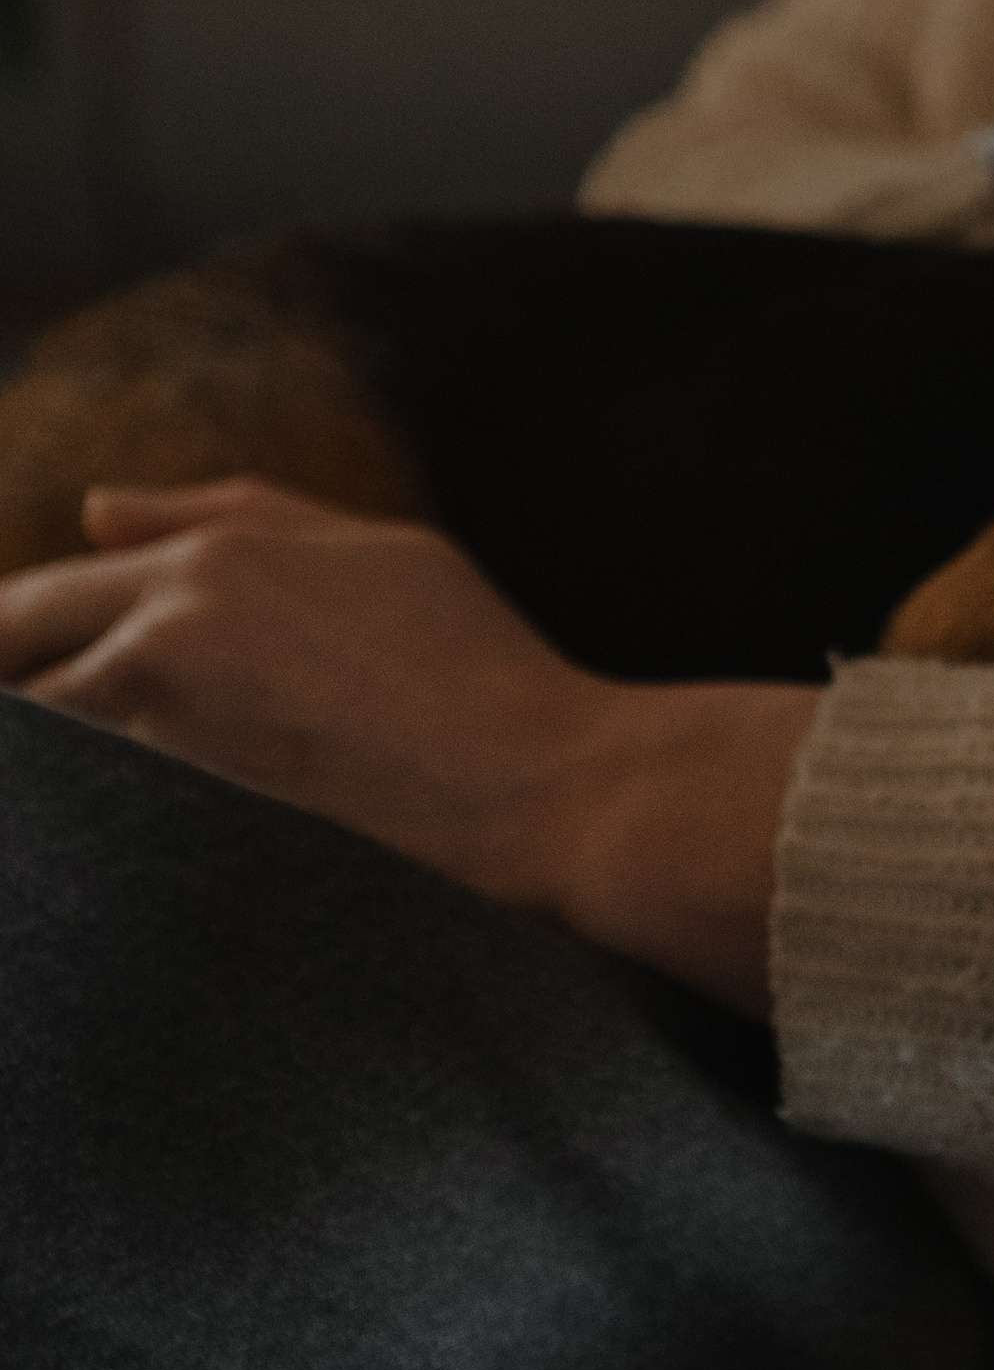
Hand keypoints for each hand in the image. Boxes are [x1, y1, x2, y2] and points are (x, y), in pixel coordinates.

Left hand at [0, 479, 815, 1012]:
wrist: (562, 795)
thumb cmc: (494, 675)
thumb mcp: (384, 555)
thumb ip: (235, 516)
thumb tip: (94, 507)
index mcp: (210, 559)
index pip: (35, 601)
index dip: (16, 652)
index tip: (33, 691)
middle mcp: (168, 631)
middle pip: (9, 661)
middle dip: (18, 705)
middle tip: (70, 762)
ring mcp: (170, 735)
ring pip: (42, 757)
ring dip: (58, 782)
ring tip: (103, 819)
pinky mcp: (190, 827)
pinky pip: (88, 829)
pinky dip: (87, 840)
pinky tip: (135, 861)